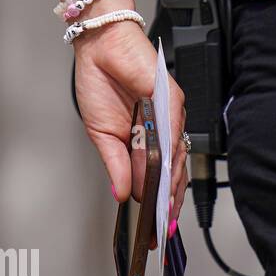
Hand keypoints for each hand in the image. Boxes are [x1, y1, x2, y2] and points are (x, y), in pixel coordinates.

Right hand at [74, 17, 188, 236]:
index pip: (156, 177)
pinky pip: (172, 132)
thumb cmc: (100, 83)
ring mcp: (170, 118)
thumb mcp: (101, 134)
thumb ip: (115, 165)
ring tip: (162, 208)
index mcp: (144, 140)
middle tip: (163, 227)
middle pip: (172, 172)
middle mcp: (162, 131)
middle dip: (168, 201)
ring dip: (169, 184)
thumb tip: (121, 195)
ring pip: (176, 157)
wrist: (101, 48)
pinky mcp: (173, 101)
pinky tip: (160, 174)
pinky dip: (167, 154)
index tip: (155, 227)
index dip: (157, 202)